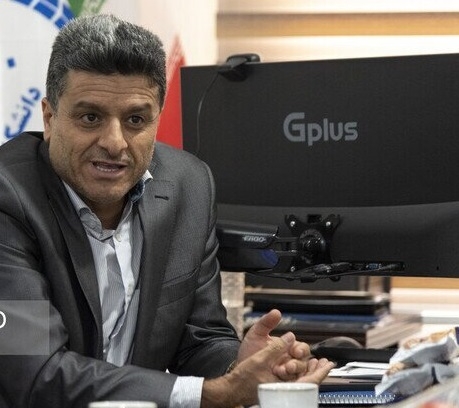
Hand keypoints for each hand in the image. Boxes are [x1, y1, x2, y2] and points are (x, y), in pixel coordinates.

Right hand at [202, 332, 334, 407]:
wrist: (232, 388)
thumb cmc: (243, 377)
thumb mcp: (260, 357)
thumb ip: (276, 347)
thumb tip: (290, 337)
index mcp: (284, 384)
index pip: (309, 379)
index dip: (320, 371)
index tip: (328, 363)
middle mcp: (285, 389)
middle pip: (307, 380)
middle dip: (316, 370)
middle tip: (325, 362)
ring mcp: (281, 390)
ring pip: (301, 381)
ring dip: (308, 370)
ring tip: (315, 362)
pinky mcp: (277, 388)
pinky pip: (293, 382)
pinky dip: (298, 373)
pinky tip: (298, 366)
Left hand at [238, 309, 314, 380]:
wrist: (239, 369)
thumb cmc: (249, 352)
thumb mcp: (256, 334)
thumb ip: (266, 323)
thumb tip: (276, 312)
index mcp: (286, 348)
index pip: (302, 348)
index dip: (301, 349)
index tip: (294, 350)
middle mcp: (289, 360)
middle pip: (304, 362)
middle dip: (298, 363)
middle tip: (288, 365)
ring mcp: (287, 374)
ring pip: (300, 375)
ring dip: (294, 373)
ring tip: (282, 371)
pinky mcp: (283, 385)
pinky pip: (294, 386)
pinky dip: (293, 383)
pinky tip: (285, 379)